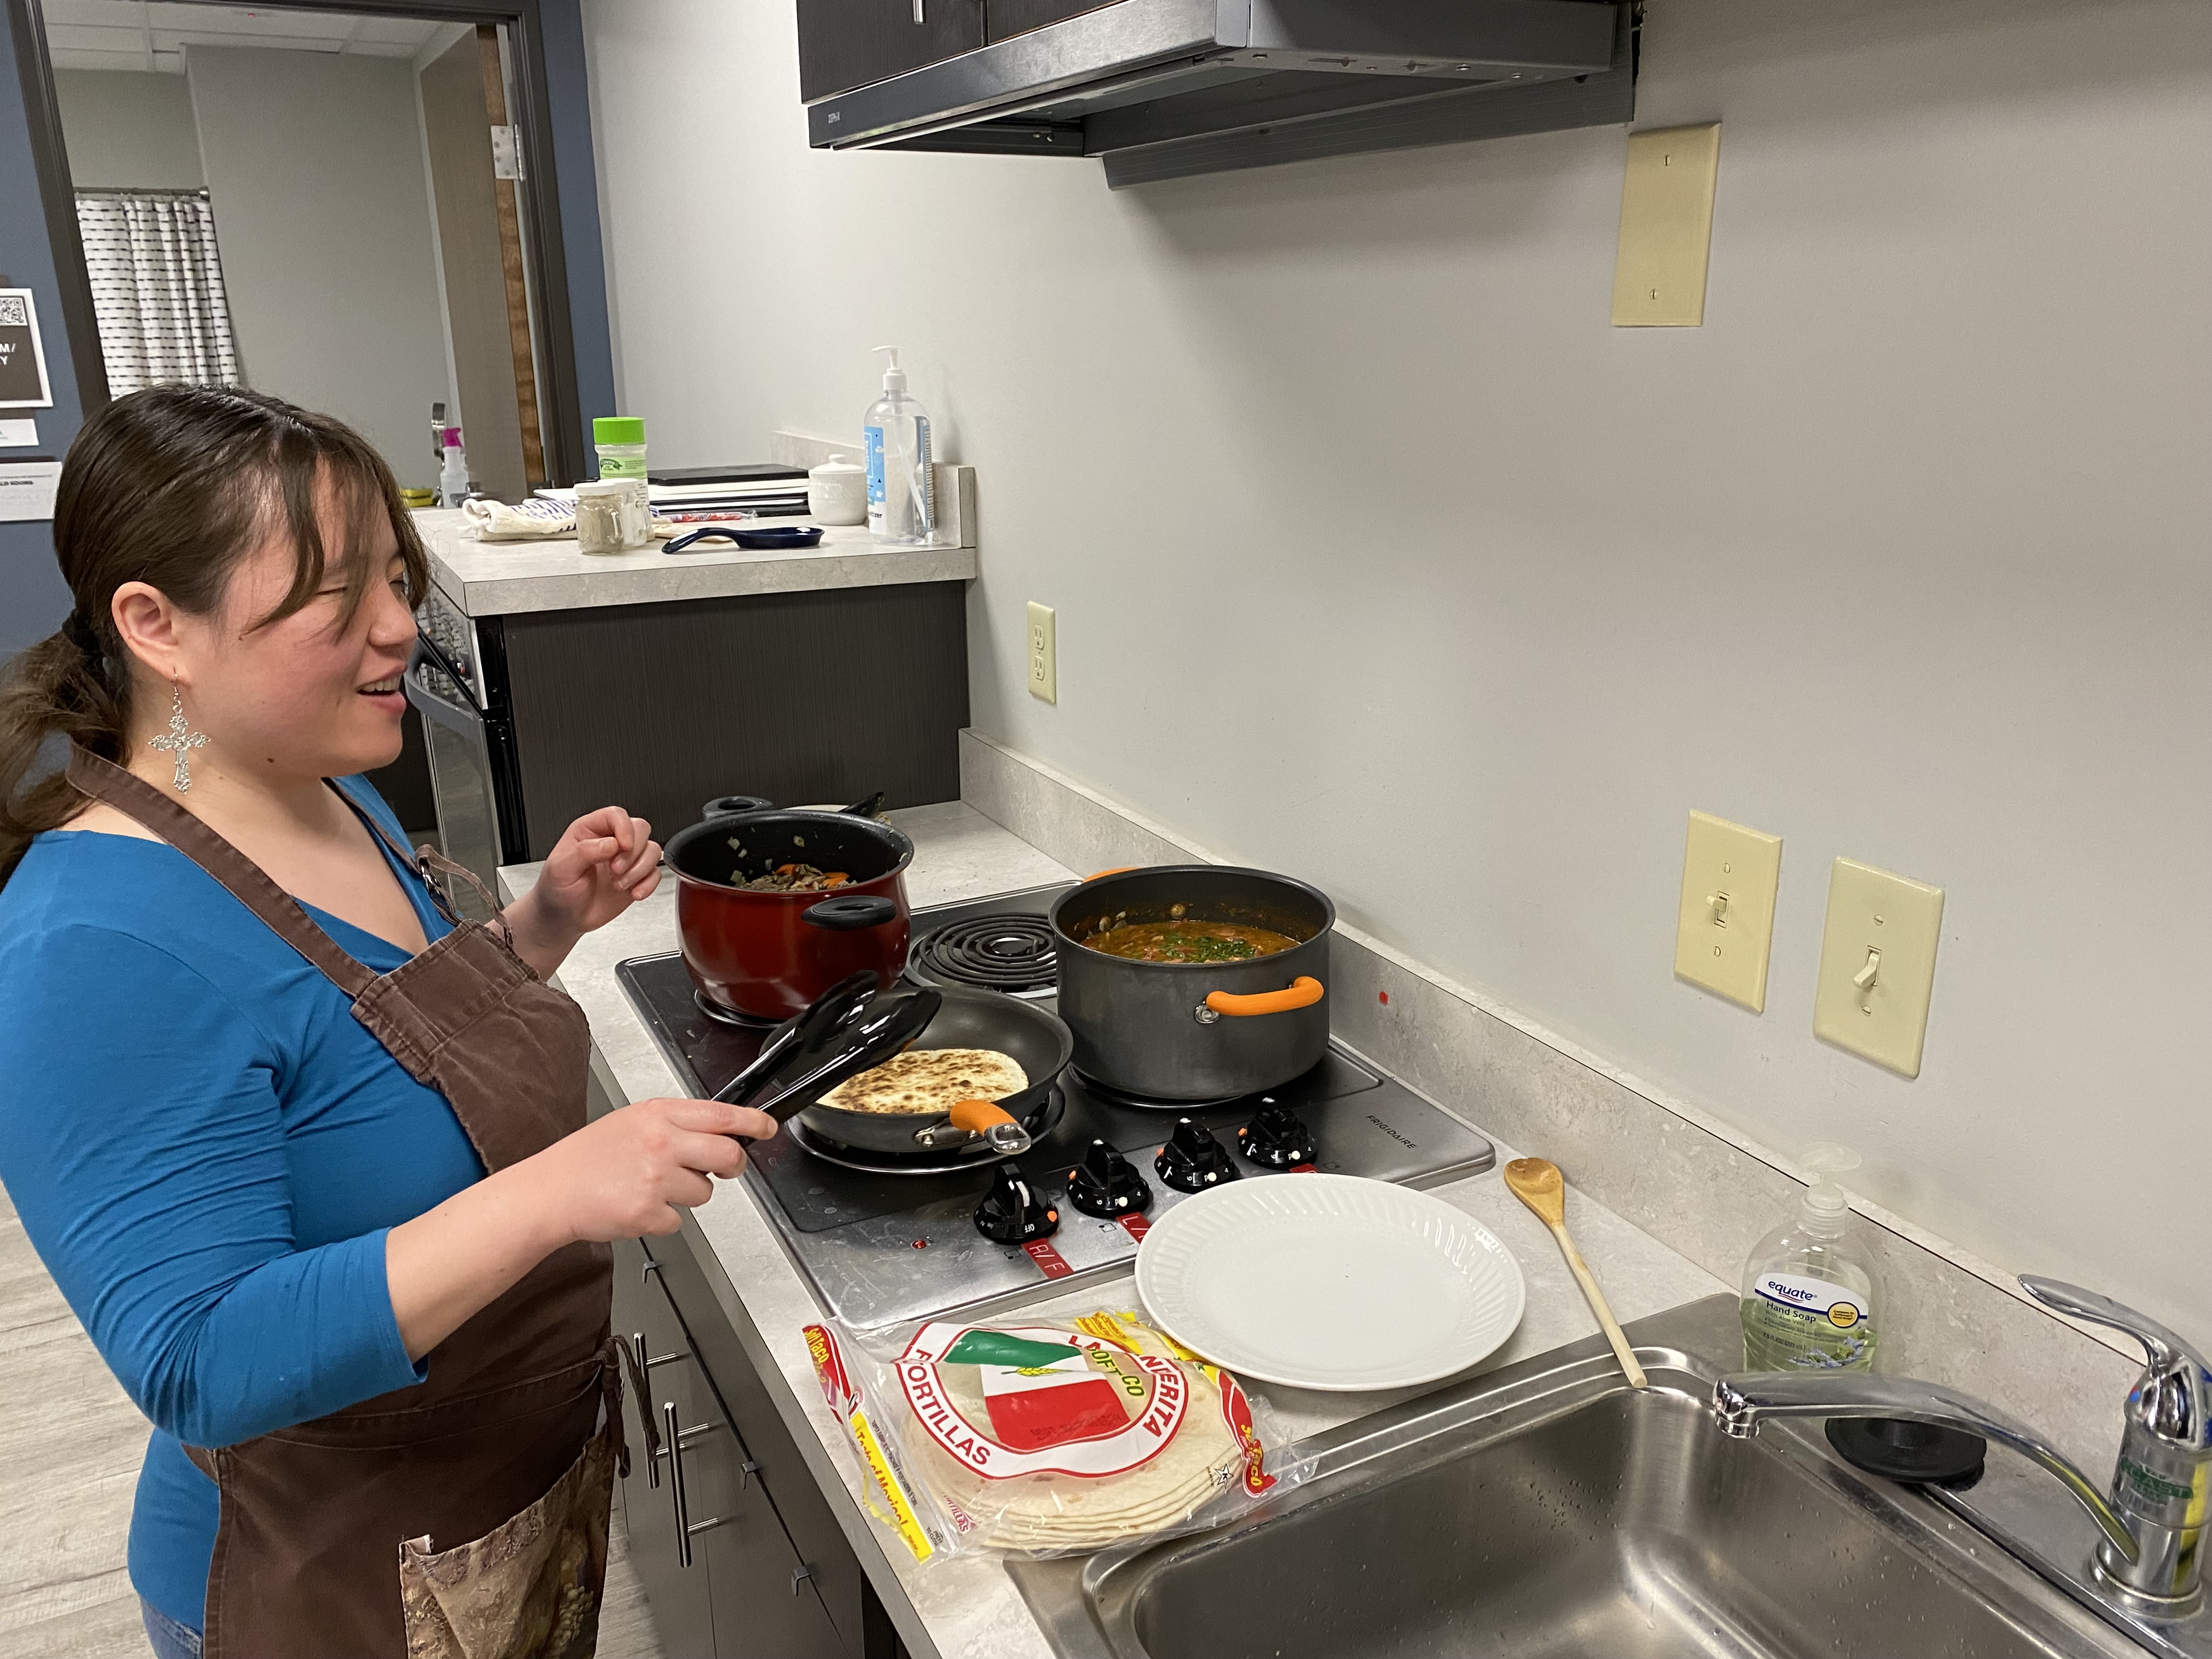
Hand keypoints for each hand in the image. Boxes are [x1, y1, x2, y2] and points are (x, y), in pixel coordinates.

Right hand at [385, 1097, 776, 1358]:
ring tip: (650, 1188)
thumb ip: (674, 1124)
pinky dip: (662, 1219)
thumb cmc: (585, 1158)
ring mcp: (656, 1178)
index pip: (720, 1114)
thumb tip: (716, 1131)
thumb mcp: (630, 1123)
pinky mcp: (649, 1211)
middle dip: (732, 1166)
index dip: (751, 1122)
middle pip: (727, 1155)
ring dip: (686, 1195)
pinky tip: (636, 1207)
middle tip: (724, 1169)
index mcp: (658, 1115)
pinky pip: (678, 1221)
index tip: (768, 1127)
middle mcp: (662, 1142)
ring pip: (704, 1192)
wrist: (549, 1191)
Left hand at [503, 807, 660, 978]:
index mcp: (589, 832)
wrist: (563, 919)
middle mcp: (610, 842)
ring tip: (620, 885)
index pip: (616, 816)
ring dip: (640, 870)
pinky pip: (655, 873)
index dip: (624, 828)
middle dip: (633, 853)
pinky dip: (649, 884)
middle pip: (640, 829)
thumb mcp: (561, 869)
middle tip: (615, 870)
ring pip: (652, 851)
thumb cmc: (556, 891)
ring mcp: (625, 860)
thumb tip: (610, 844)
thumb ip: (584, 852)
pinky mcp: (636, 878)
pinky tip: (633, 893)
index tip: (622, 847)